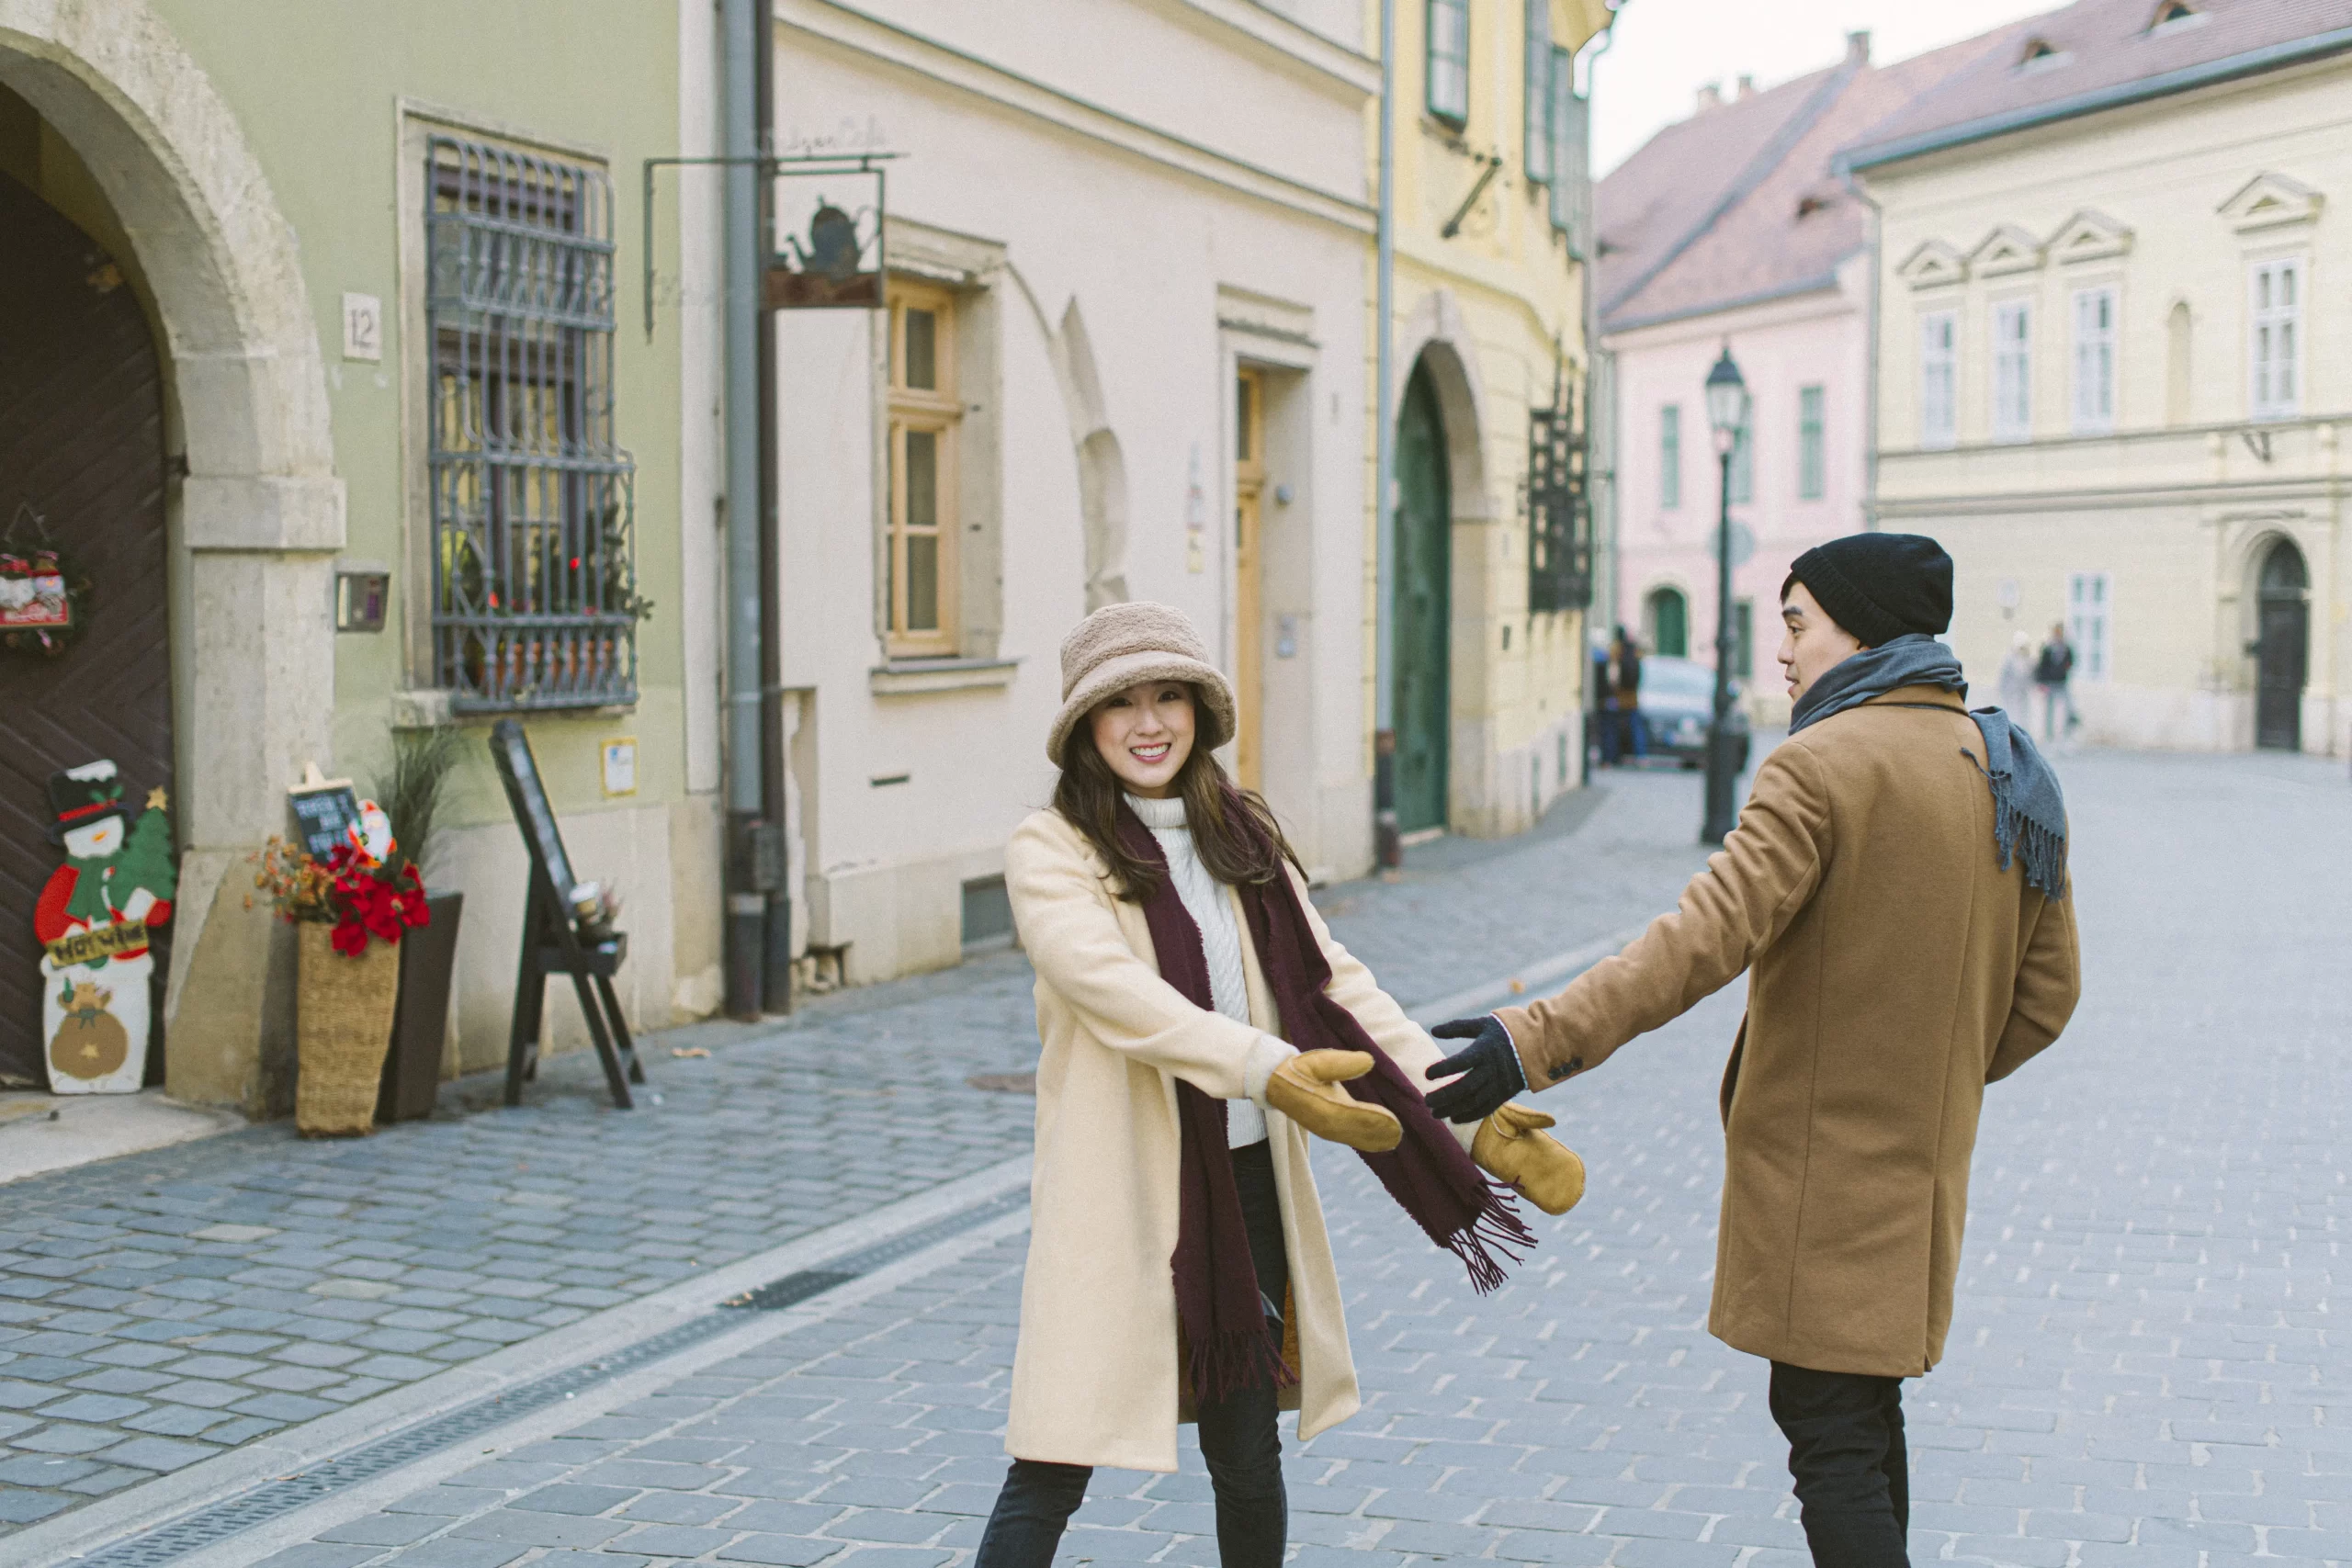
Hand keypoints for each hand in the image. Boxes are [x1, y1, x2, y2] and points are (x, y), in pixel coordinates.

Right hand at [1264, 1049, 1402, 1152]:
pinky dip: (1367, 1142)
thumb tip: (1368, 1061)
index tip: (1395, 1122)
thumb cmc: (1298, 1070)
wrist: (1275, 1082)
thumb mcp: (1318, 1061)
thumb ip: (1342, 1063)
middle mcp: (1327, 1123)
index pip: (1355, 1115)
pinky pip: (1351, 1139)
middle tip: (1400, 1134)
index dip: (1375, 1120)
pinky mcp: (1328, 1129)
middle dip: (1379, 1132)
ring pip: (1356, 1138)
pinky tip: (1380, 1143)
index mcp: (1324, 1107)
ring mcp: (1327, 1129)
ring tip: (1395, 1140)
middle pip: (1358, 1131)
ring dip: (1376, 1139)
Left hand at [1425, 1015, 1527, 1123]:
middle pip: (1465, 1087)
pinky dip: (1470, 1115)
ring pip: (1474, 1101)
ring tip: (1434, 1113)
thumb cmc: (1505, 1031)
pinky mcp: (1505, 1094)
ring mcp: (1499, 1084)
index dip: (1443, 1069)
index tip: (1427, 1074)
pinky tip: (1453, 1119)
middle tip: (1426, 1101)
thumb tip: (1434, 1030)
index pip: (1461, 1062)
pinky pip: (1486, 1108)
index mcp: (1485, 1050)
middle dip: (1444, 1096)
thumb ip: (1458, 1027)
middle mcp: (1492, 1069)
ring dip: (1453, 1109)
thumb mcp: (1482, 1024)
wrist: (1538, 1045)